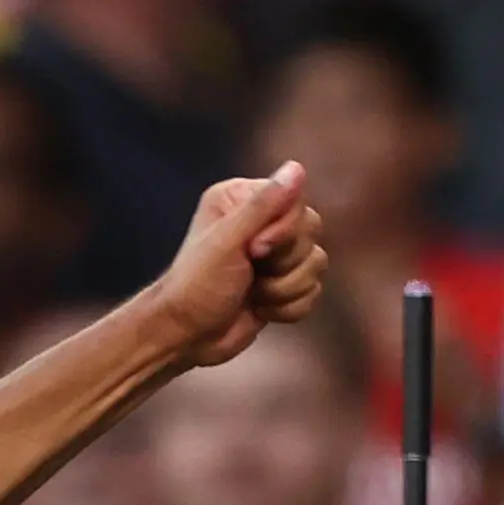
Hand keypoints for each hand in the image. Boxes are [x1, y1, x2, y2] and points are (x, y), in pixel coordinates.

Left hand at [151, 163, 327, 366]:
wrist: (186, 337)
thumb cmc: (197, 286)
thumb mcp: (228, 241)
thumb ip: (263, 206)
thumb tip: (297, 167)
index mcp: (241, 199)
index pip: (295, 202)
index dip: (284, 232)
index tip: (253, 252)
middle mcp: (261, 221)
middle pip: (311, 232)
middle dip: (284, 264)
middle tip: (250, 274)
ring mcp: (274, 255)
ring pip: (316, 263)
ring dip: (285, 289)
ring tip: (253, 296)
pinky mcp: (283, 284)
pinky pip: (313, 290)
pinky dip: (289, 307)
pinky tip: (261, 310)